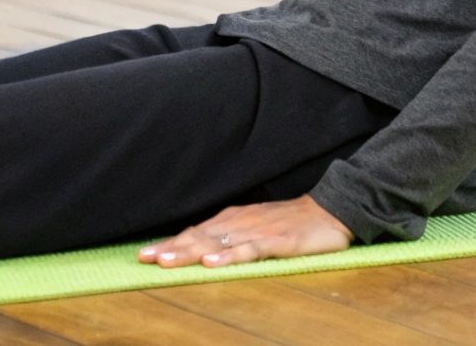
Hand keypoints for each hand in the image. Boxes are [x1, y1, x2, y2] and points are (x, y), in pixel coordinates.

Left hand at [136, 194, 353, 268]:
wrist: (330, 210)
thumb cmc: (291, 222)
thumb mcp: (256, 226)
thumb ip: (231, 236)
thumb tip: (202, 249)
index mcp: (234, 220)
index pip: (195, 232)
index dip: (171, 243)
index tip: (145, 255)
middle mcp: (240, 223)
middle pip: (200, 237)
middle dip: (172, 248)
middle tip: (145, 258)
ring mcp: (258, 232)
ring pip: (218, 243)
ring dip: (190, 252)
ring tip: (167, 261)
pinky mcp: (277, 242)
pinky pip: (249, 250)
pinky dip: (229, 257)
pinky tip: (213, 264)